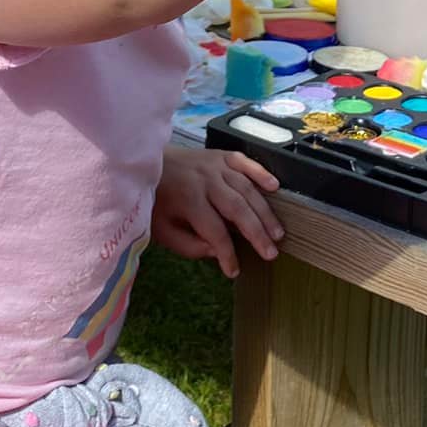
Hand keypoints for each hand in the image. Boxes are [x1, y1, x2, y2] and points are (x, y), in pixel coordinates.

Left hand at [152, 147, 282, 276]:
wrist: (149, 164)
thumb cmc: (157, 200)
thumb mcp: (162, 231)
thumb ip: (188, 245)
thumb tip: (217, 252)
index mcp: (187, 200)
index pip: (214, 231)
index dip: (226, 253)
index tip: (233, 270)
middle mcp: (204, 180)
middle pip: (236, 208)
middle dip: (256, 233)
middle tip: (271, 253)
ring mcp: (215, 165)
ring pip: (246, 188)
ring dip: (264, 211)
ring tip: (277, 232)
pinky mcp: (221, 155)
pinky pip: (245, 162)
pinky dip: (261, 173)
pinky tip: (274, 188)